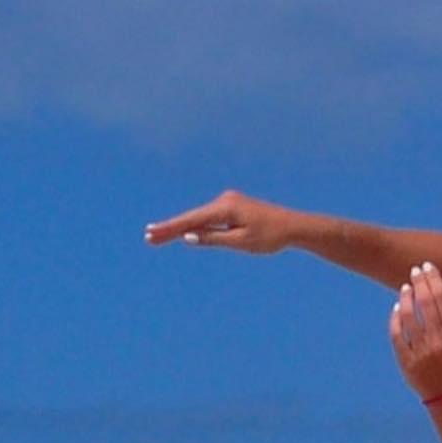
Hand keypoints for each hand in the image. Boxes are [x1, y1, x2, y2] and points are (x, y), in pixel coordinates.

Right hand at [143, 189, 294, 254]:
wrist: (294, 225)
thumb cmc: (270, 236)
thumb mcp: (240, 242)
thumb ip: (213, 238)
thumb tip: (188, 236)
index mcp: (226, 208)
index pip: (191, 220)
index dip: (170, 228)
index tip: (151, 233)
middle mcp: (225, 200)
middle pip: (192, 217)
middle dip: (170, 228)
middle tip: (148, 238)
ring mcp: (229, 201)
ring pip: (200, 216)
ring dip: (181, 226)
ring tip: (158, 236)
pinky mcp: (233, 205)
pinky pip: (210, 216)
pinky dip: (196, 224)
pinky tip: (183, 230)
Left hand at [389, 262, 441, 402]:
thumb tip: (435, 284)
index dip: (434, 278)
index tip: (427, 266)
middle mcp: (439, 339)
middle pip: (425, 302)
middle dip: (419, 282)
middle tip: (414, 271)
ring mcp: (421, 350)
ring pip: (409, 315)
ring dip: (406, 297)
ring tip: (405, 287)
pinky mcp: (406, 360)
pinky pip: (397, 334)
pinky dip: (395, 318)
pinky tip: (397, 308)